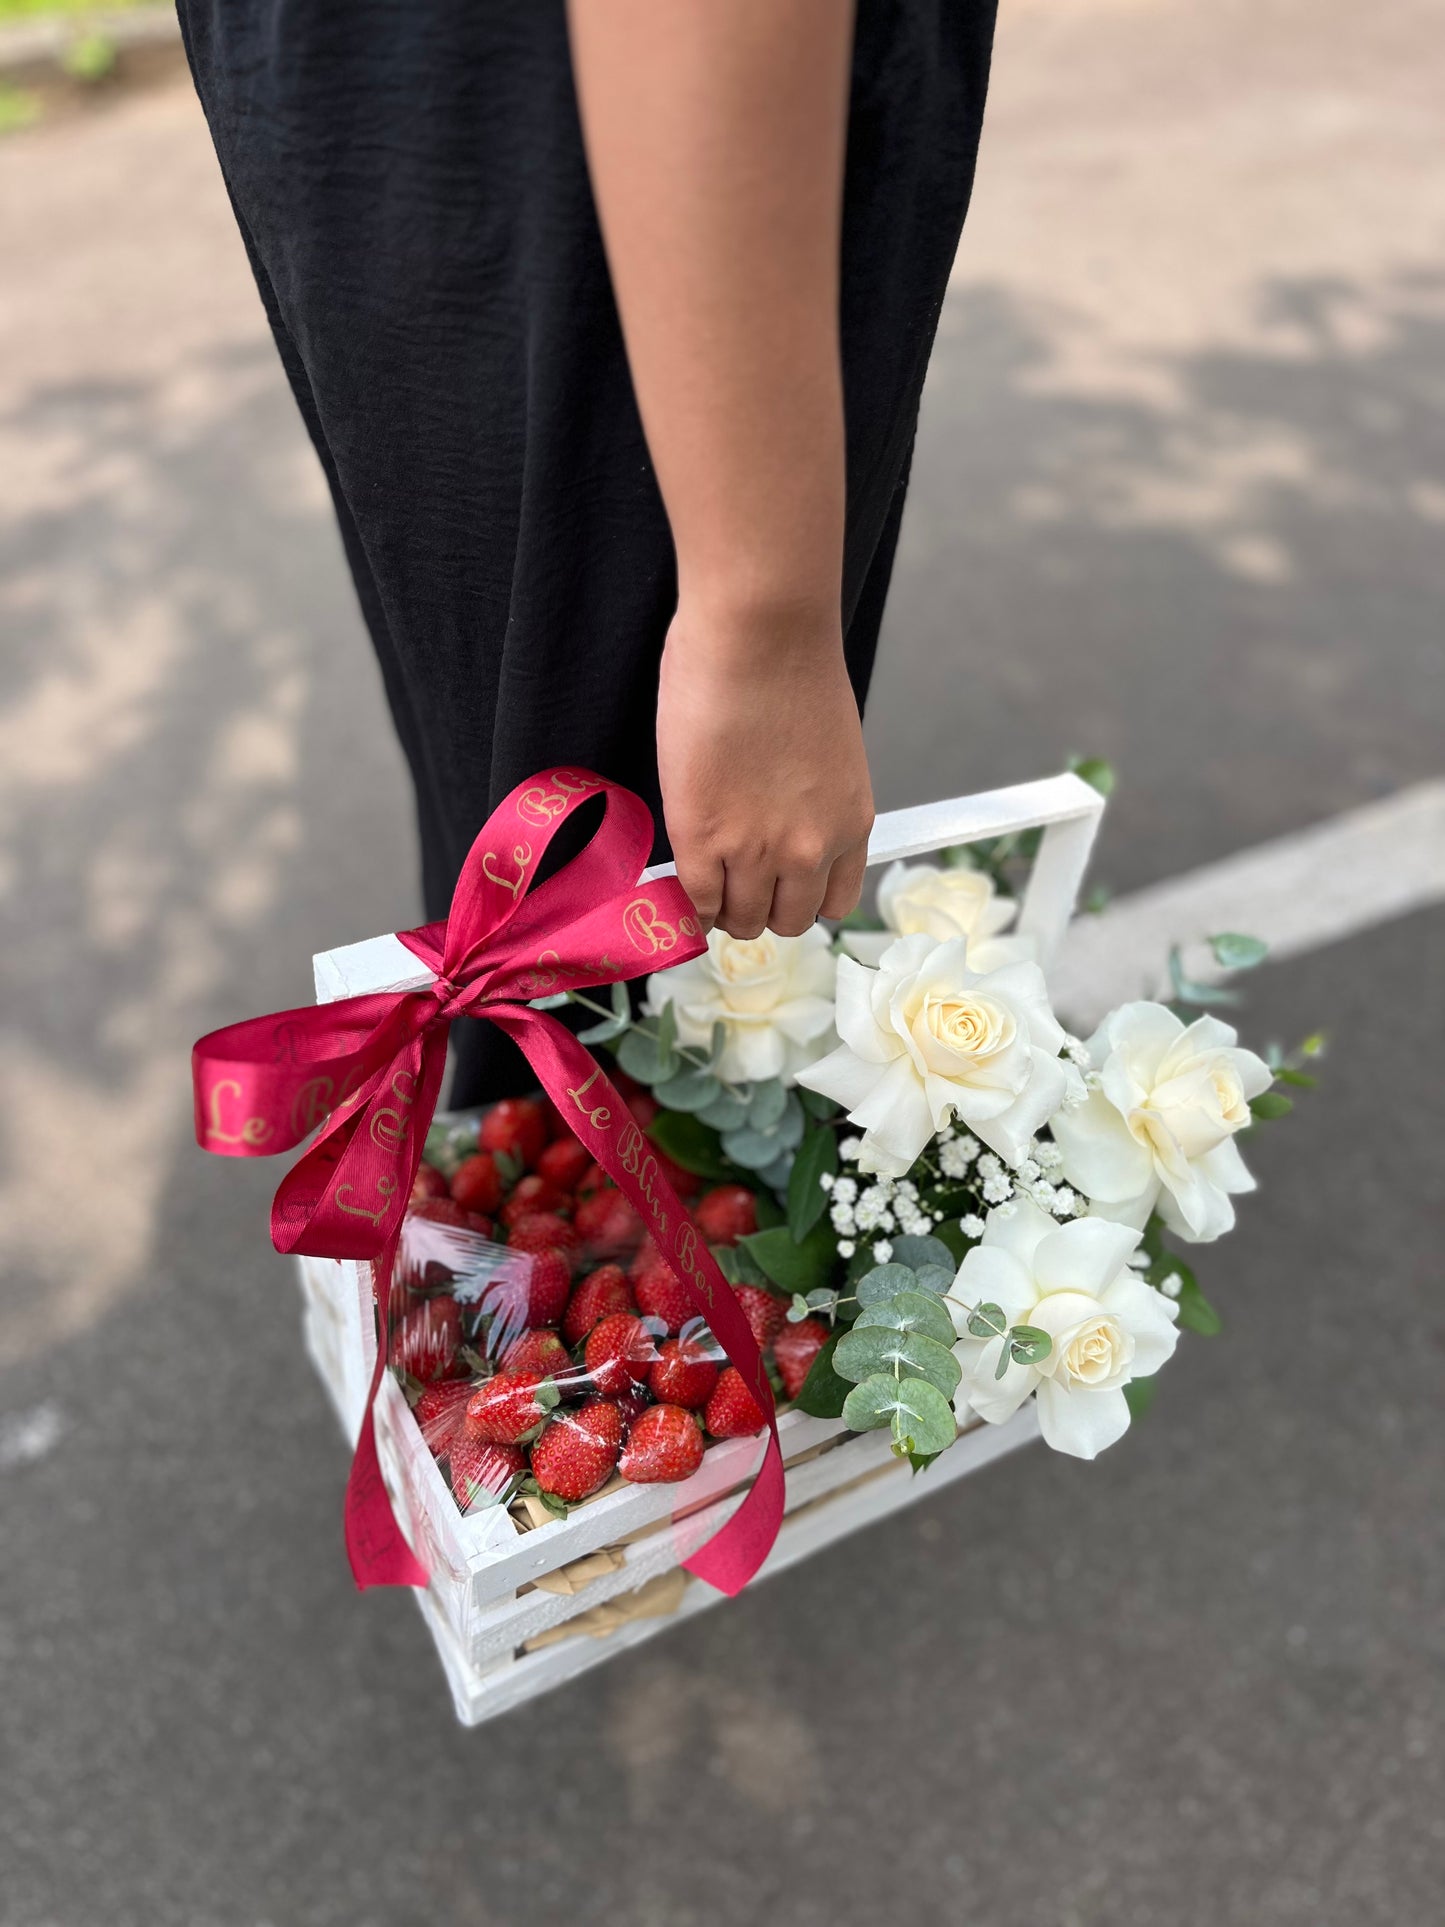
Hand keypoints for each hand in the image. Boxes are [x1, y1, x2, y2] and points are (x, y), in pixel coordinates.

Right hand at [656, 599, 873, 938]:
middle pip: (788, 920)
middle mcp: (812, 849)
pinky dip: (687, 903)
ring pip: (742, 921)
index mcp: (851, 824)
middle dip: (761, 907)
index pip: (834, 901)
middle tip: (734, 884)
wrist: (760, 634)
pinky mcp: (703, 838)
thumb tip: (774, 814)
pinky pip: (696, 901)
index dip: (799, 896)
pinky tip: (680, 888)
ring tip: (705, 884)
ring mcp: (757, 850)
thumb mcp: (829, 753)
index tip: (777, 884)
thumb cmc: (791, 665)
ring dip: (723, 909)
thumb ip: (809, 800)